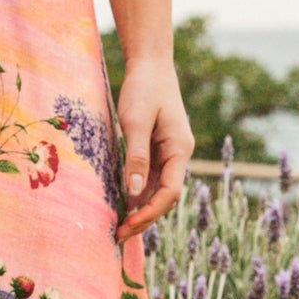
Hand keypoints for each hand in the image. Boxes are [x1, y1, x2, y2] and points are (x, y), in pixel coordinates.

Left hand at [113, 57, 193, 244]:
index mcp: (180, 149)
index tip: (127, 227)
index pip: (169, 193)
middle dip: (144, 217)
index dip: (149, 214)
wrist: (150, 63)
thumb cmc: (144, 88)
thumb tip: (133, 193)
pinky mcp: (157, 148)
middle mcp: (178, 154)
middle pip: (165, 196)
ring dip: (140, 208)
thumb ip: (136, 156)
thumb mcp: (136, 121)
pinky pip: (149, 177)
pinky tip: (121, 202)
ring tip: (119, 225)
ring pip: (157, 189)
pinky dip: (137, 192)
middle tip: (118, 234)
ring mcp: (169, 152)